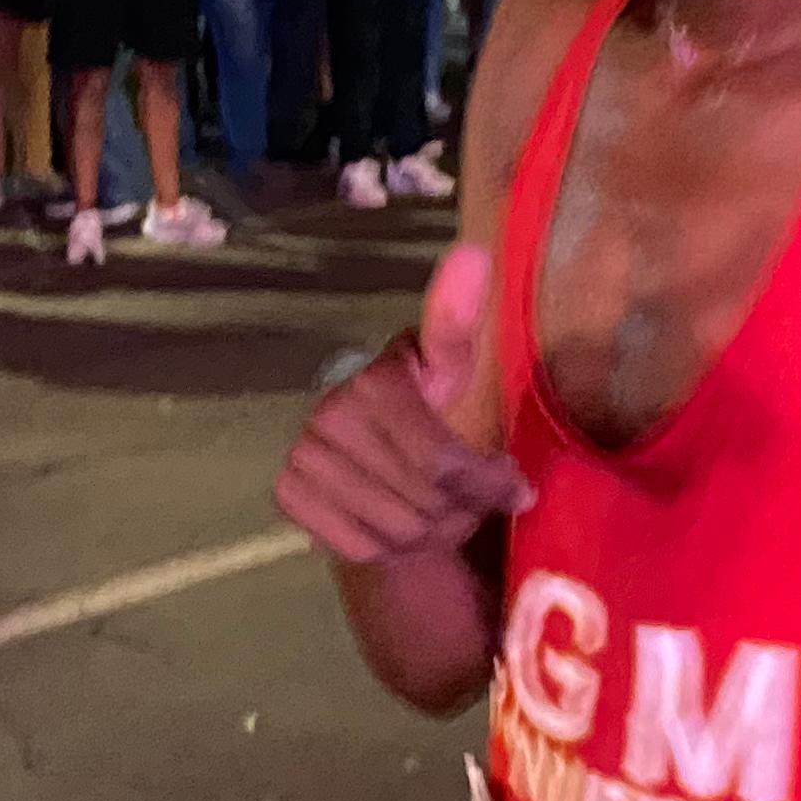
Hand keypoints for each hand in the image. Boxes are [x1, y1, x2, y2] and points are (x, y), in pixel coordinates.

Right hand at [274, 244, 526, 565]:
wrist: (363, 465)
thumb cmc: (419, 417)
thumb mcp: (448, 373)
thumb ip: (458, 325)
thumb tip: (475, 252)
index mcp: (375, 382)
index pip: (445, 463)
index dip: (487, 484)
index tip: (513, 488)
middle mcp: (328, 414)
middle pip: (425, 500)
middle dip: (459, 510)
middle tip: (465, 502)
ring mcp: (301, 456)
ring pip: (397, 530)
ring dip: (429, 532)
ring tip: (434, 514)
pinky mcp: (286, 494)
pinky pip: (361, 545)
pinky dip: (389, 549)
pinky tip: (393, 527)